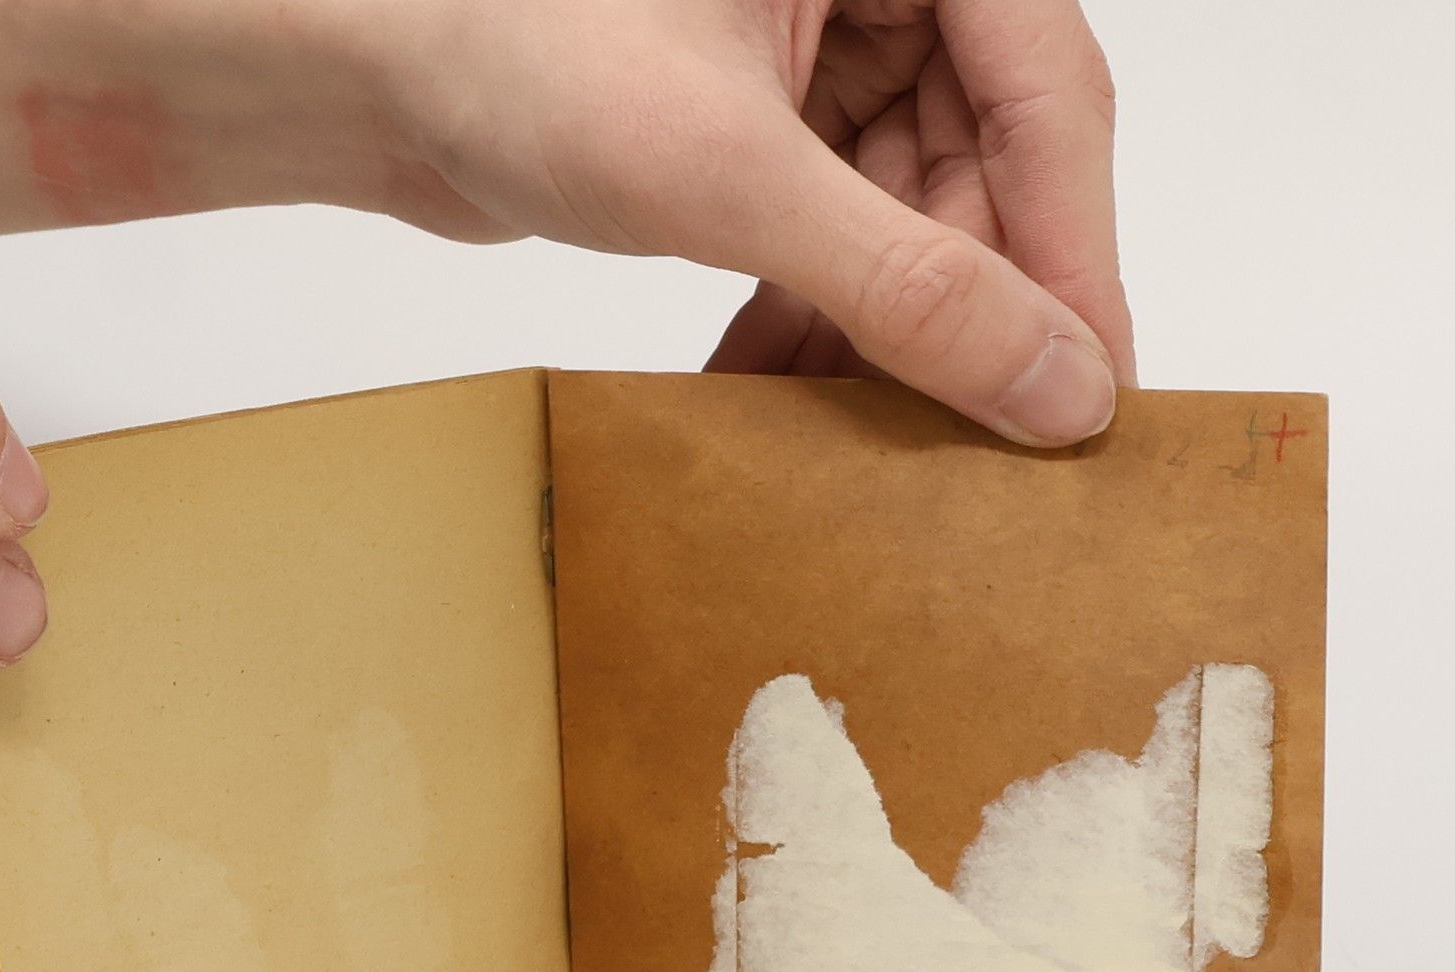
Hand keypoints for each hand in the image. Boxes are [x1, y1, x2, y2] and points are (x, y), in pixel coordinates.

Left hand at [0, 1, 1126, 445]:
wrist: (366, 68)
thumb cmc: (517, 40)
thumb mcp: (734, 172)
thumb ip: (905, 282)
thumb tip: (1051, 387)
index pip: (1051, 92)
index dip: (1073, 257)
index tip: (1088, 393)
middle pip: (986, 166)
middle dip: (964, 311)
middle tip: (973, 447)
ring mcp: (821, 50)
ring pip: (908, 215)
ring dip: (876, 335)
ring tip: (858, 440)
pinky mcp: (761, 124)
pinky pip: (832, 234)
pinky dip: (809, 319)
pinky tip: (775, 391)